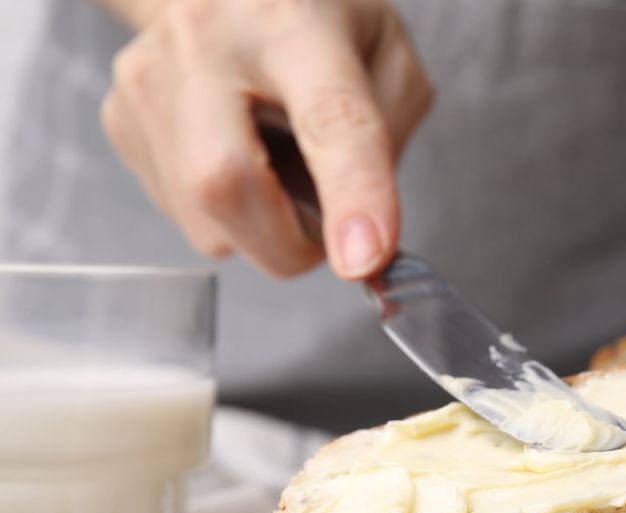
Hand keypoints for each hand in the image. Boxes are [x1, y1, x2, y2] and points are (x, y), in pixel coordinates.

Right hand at [101, 0, 431, 278]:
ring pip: (205, 221)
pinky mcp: (119, 119)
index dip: (350, 195)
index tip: (364, 259)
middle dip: (287, 244)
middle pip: (225, 183)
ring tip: (279, 165)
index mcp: (294, 26)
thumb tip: (363, 243)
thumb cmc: (317, 23)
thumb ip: (389, 143)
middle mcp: (205, 44)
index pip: (328, 119)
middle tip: (325, 231)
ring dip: (262, 230)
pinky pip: (184, 216)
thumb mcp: (388, 60)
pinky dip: (228, 216)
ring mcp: (148, 81)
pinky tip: (240, 158)